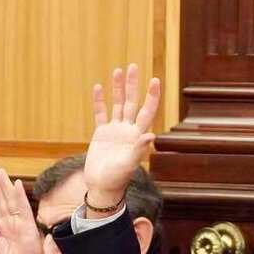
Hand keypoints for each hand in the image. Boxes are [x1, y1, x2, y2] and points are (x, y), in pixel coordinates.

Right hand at [84, 63, 160, 205]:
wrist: (103, 187)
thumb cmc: (117, 179)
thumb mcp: (129, 165)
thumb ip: (139, 149)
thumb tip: (151, 135)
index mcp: (137, 136)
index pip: (147, 111)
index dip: (151, 96)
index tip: (154, 80)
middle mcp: (128, 130)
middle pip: (132, 102)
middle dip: (133, 85)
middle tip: (133, 66)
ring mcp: (115, 130)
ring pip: (118, 104)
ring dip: (118, 88)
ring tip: (118, 70)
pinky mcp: (101, 134)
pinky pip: (101, 113)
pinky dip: (100, 101)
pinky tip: (99, 87)